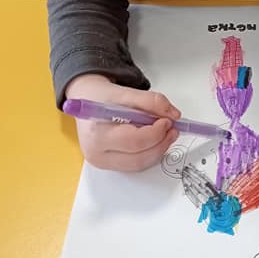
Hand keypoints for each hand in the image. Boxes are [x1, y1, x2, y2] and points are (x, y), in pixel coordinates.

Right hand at [65, 73, 179, 172]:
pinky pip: (135, 164)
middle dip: (161, 144)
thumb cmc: (101, 97)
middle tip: (172, 129)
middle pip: (138, 158)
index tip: (168, 121)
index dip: (156, 133)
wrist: (86, 100)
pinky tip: (154, 140)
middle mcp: (97, 152)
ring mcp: (101, 162)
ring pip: (139, 164)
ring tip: (165, 133)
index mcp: (98, 133)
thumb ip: (151, 101)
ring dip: (157, 150)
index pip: (134, 141)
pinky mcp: (108, 165)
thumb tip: (173, 114)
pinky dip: (149, 153)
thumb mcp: (126, 92)